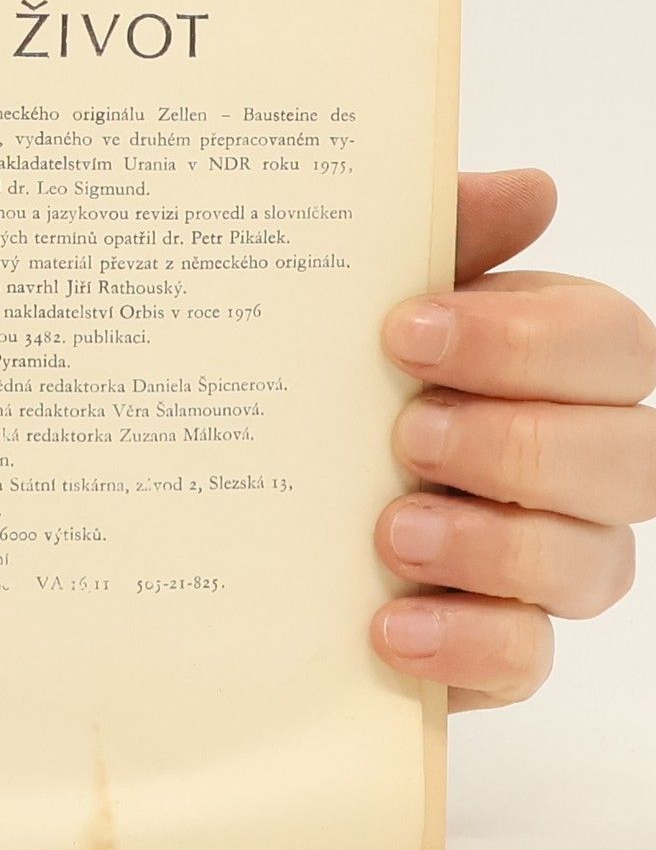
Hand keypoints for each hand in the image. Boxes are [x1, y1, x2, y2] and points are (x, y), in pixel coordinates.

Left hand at [372, 169, 655, 708]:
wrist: (234, 509)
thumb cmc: (326, 385)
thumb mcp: (352, 306)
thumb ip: (435, 244)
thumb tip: (532, 190)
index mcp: (551, 364)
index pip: (609, 344)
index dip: (525, 340)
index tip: (404, 332)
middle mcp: (574, 463)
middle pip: (631, 456)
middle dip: (519, 442)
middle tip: (406, 433)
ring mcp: (545, 560)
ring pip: (594, 563)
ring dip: (497, 544)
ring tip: (391, 531)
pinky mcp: (497, 646)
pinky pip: (528, 659)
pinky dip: (468, 642)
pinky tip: (392, 627)